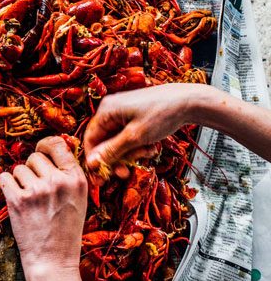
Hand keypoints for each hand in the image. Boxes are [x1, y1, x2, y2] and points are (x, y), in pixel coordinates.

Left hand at [0, 137, 86, 278]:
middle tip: (37, 191)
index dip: (45, 145)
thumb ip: (67, 175)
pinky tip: (16, 201)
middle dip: (32, 170)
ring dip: (19, 181)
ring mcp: (37, 190)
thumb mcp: (78, 199)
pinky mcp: (18, 200)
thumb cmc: (65, 230)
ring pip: (18, 168)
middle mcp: (58, 181)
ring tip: (30, 201)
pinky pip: (3, 178)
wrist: (53, 260)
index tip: (40, 150)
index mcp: (77, 179)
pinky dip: (6, 187)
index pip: (57, 144)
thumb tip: (50, 148)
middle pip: (35, 156)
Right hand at [83, 84, 212, 176]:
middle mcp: (111, 110)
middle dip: (118, 158)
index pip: (90, 139)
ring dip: (131, 152)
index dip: (95, 160)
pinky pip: (128, 136)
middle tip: (126, 172)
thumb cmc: (162, 114)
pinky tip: (151, 147)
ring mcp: (122, 113)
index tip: (100, 179)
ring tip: (148, 152)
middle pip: (104, 142)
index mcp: (106, 110)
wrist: (189, 101)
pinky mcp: (133, 116)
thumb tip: (91, 163)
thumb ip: (111, 151)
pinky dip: (138, 145)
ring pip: (118, 141)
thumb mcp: (135, 137)